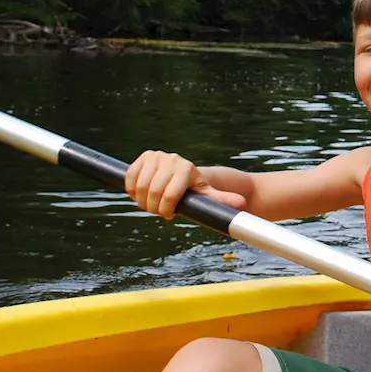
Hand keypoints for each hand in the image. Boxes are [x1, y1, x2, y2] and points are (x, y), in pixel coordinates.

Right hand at [124, 151, 246, 219]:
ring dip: (141, 200)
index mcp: (186, 169)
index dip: (166, 210)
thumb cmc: (196, 189)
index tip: (169, 215)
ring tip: (150, 203)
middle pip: (152, 192)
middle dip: (153, 207)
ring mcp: (157, 156)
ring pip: (139, 186)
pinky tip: (139, 193)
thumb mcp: (209, 195)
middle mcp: (171, 159)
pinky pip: (129, 176)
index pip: (170, 196)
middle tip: (158, 211)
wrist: (185, 174)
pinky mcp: (144, 156)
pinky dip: (131, 189)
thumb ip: (222, 200)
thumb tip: (241, 203)